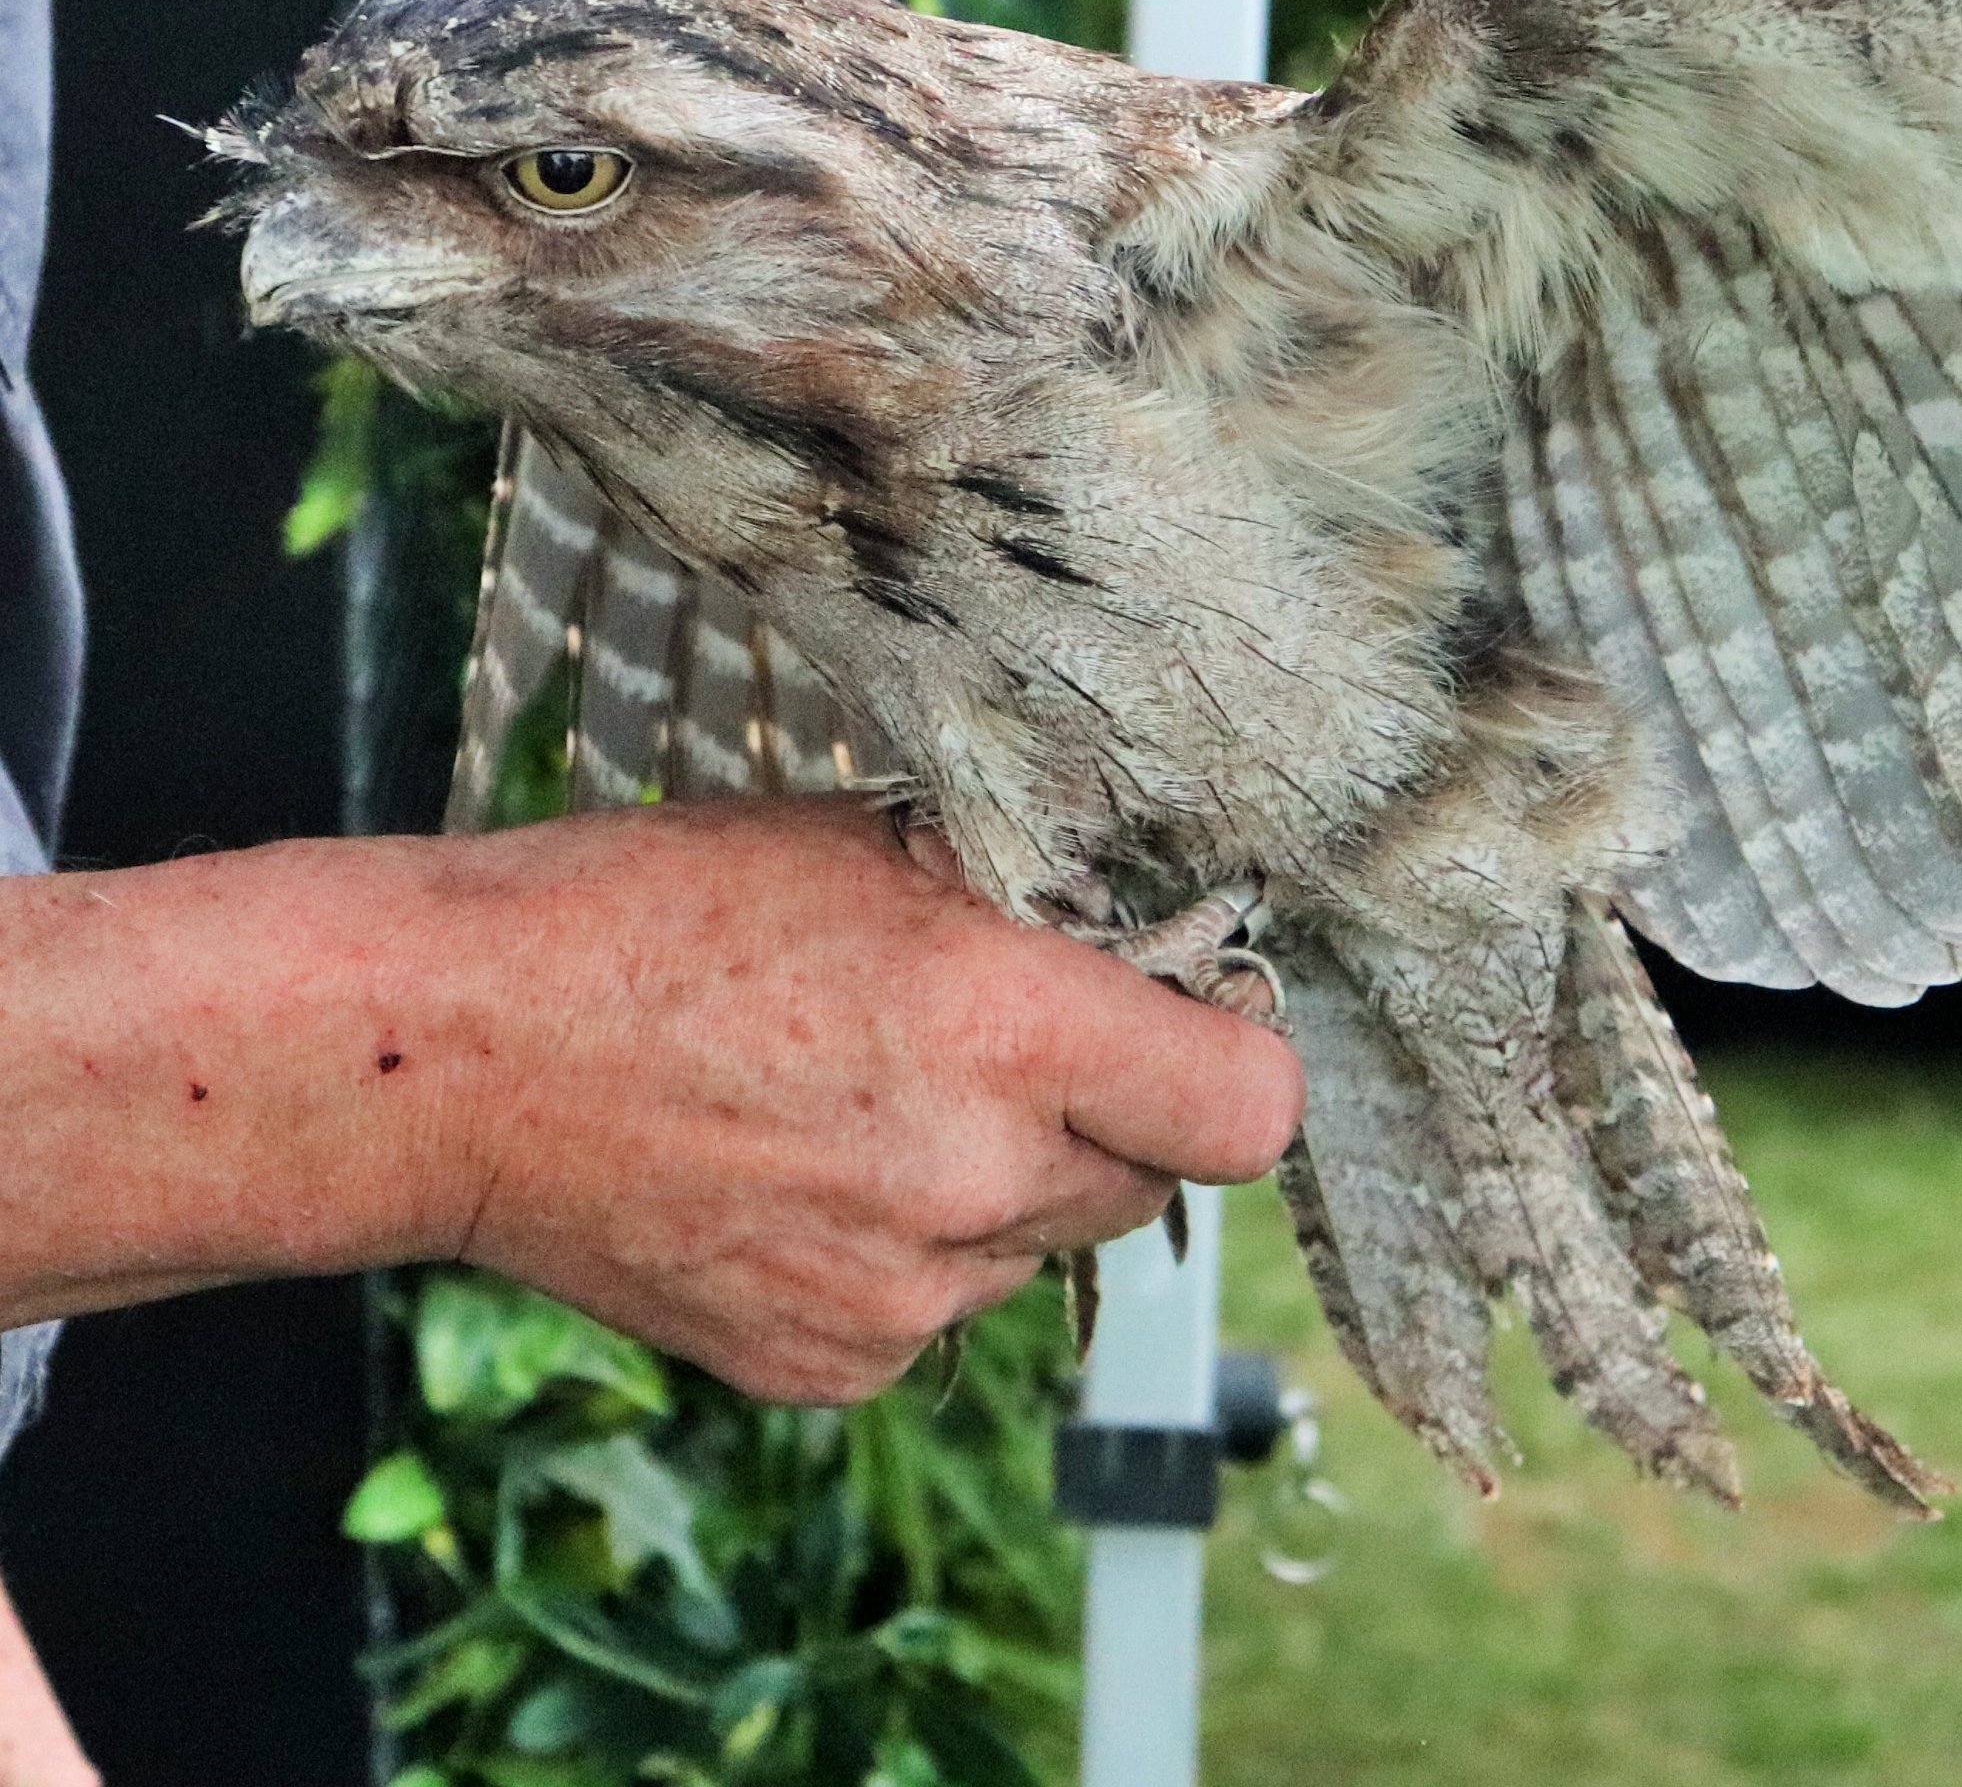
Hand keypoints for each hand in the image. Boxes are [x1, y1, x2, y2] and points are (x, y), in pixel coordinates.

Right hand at [413, 798, 1302, 1400]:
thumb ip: (1036, 917)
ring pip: (1038, 1249)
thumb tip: (1161, 950)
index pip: (1248, 1111)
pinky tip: (796, 1181)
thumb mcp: (878, 851)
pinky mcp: (833, 1367)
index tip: (1186, 1033)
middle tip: (985, 1053)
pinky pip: (940, 1314)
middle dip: (1100, 1121)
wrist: (454, 1059)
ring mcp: (902, 1292)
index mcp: (1004, 1023)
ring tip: (854, 1107)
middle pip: (1147, 1183)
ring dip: (994, 1189)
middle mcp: (972, 1174)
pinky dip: (902, 1259)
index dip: (1230, 1067)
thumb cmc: (657, 915)